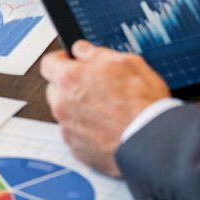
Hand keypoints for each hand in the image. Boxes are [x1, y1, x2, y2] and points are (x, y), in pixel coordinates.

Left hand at [40, 40, 169, 176]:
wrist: (151, 141)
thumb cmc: (142, 104)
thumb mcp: (127, 62)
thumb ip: (96, 53)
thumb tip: (82, 50)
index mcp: (70, 78)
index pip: (48, 63)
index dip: (60, 59)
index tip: (70, 61)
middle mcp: (62, 104)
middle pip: (54, 89)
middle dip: (69, 86)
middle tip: (94, 86)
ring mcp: (68, 129)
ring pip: (65, 113)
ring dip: (78, 109)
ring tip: (106, 110)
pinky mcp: (77, 149)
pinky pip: (75, 134)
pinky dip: (86, 130)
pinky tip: (107, 128)